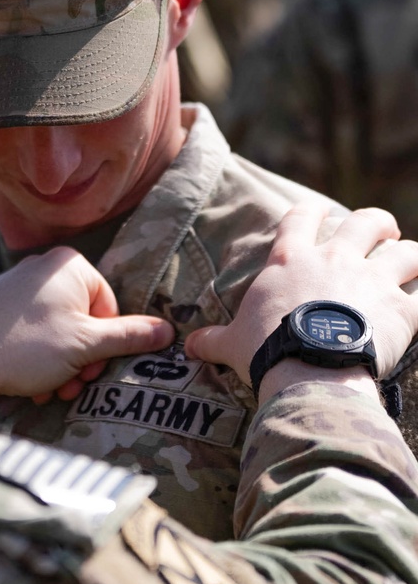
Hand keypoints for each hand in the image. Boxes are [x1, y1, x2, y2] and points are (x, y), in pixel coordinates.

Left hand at [0, 247, 173, 403]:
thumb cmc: (28, 347)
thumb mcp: (87, 344)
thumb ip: (129, 336)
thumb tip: (168, 330)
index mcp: (68, 265)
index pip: (108, 305)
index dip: (106, 342)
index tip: (93, 369)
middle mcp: (39, 266)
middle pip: (80, 318)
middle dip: (81, 359)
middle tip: (72, 386)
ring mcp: (13, 285)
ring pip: (54, 329)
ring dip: (60, 365)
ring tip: (49, 391)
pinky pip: (27, 331)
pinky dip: (34, 357)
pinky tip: (28, 382)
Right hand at [186, 205, 417, 386]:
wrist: (308, 370)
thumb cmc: (266, 351)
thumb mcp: (232, 344)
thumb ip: (213, 340)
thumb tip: (188, 345)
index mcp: (291, 261)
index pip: (300, 219)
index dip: (310, 212)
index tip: (317, 212)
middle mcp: (336, 259)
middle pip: (367, 222)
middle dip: (378, 225)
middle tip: (383, 235)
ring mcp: (372, 280)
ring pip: (407, 252)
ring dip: (413, 256)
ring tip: (413, 263)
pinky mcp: (401, 308)